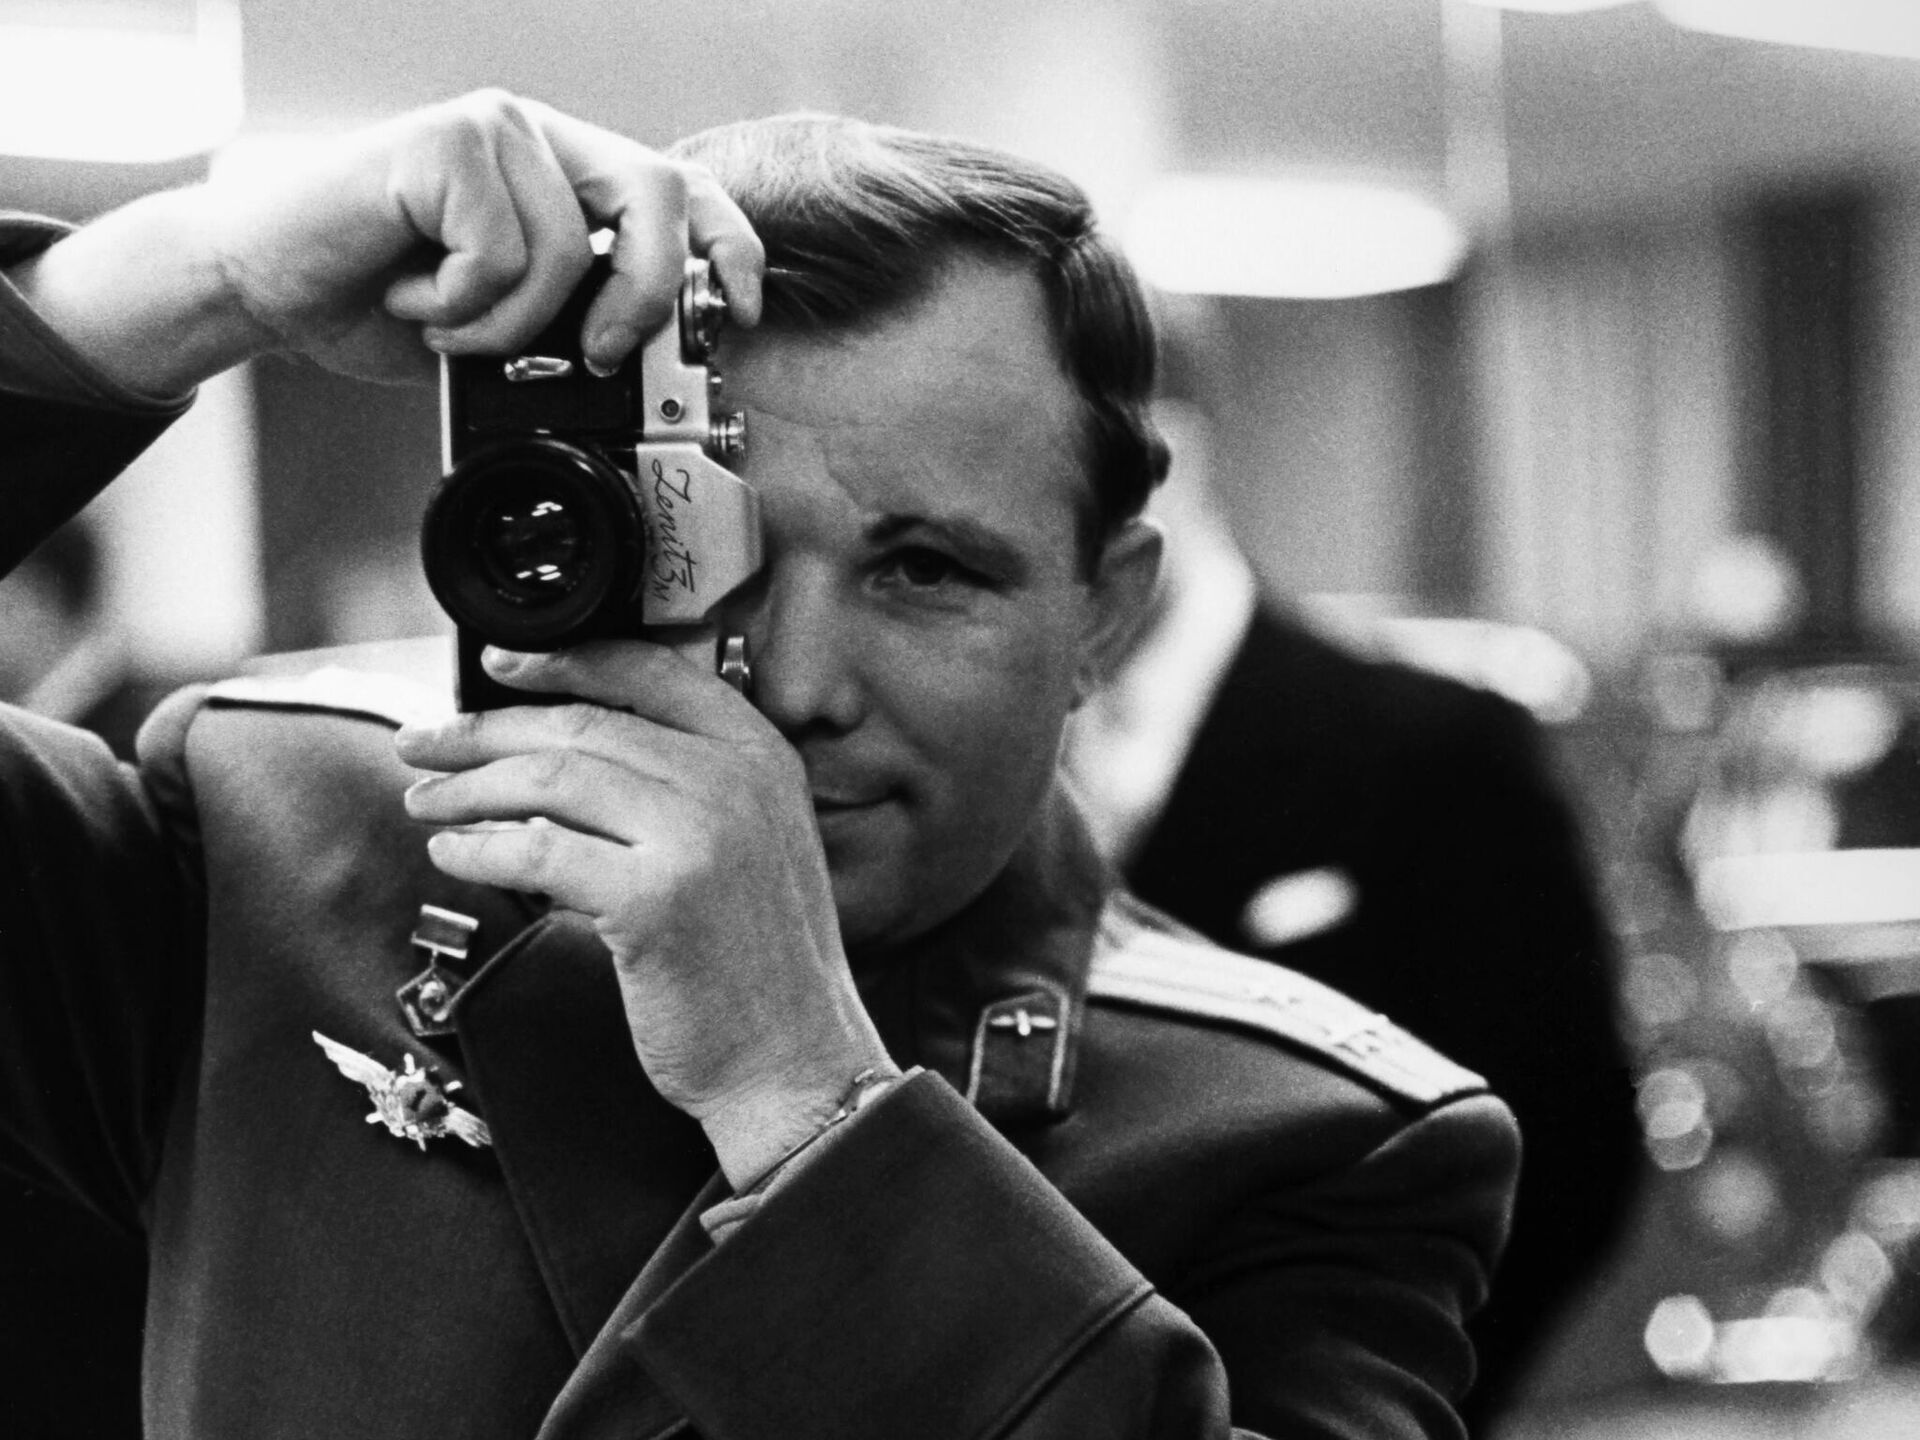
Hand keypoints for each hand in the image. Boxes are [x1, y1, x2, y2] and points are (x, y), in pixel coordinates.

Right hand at [12, 89, 764, 392]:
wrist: (266, 286)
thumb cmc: (381, 301)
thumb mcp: (505, 324)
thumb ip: (576, 322)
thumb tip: (653, 364)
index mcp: (566, 174)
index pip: (682, 190)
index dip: (728, 246)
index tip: (739, 313)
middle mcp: (537, 136)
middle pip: (656, 196)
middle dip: (647, 294)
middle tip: (597, 355)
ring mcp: (493, 128)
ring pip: (569, 249)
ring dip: (508, 323)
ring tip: (447, 323)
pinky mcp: (444, 141)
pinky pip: (499, 252)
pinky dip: (459, 305)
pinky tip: (410, 295)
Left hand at [393, 642, 896, 1187]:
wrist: (796, 1062)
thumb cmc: (761, 969)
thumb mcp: (752, 847)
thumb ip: (688, 789)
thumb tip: (561, 756)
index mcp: (761, 758)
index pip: (649, 674)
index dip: (562, 661)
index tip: (499, 665)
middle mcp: (735, 781)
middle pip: (583, 724)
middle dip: (485, 731)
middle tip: (425, 745)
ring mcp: (698, 835)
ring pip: (551, 778)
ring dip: (468, 788)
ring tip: (425, 803)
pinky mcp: (654, 896)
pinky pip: (538, 849)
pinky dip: (481, 848)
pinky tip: (455, 854)